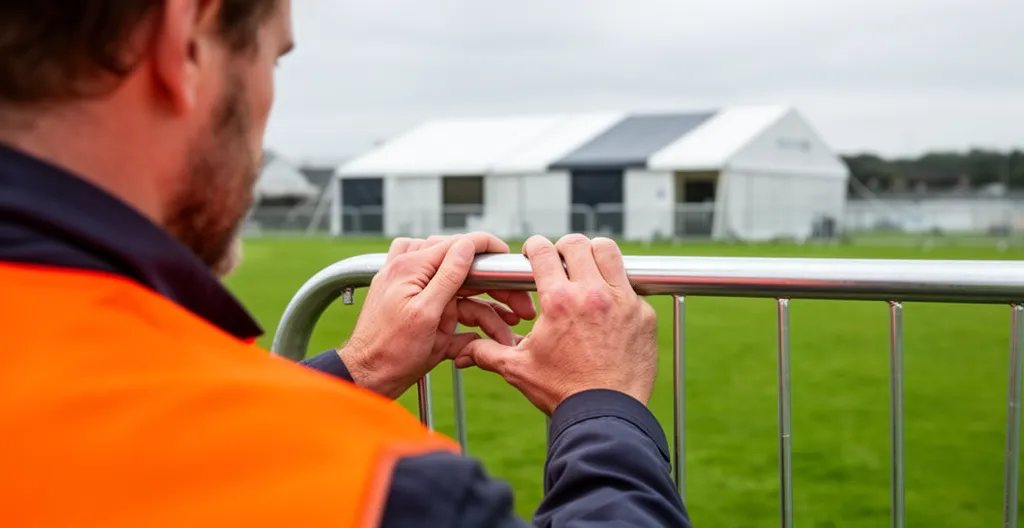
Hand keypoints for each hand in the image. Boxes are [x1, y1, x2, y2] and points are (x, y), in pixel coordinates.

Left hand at [339, 233, 535, 398]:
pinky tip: (483, 335)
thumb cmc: (390, 352)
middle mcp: (414, 275)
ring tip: (507, 328)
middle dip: (496, 289)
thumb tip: (467, 246)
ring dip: (488, 309)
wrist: (369, 380)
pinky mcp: (421, 310)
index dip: (487, 248)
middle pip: (464, 269)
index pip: (456, 243)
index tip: (509, 256)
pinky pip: (453, 309)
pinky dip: (470, 322)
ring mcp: (417, 292)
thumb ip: (447, 276)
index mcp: (411, 268)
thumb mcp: (424, 313)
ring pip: (463, 293)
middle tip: (519, 306)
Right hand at [454, 234, 657, 414]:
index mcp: (558, 301)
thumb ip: (488, 353)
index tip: (533, 253)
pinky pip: (630, 286)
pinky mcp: (643, 314)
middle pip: (578, 244)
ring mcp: (622, 301)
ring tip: (587, 270)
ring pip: (609, 253)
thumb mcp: (519, 370)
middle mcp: (591, 294)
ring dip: (595, 255)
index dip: (534, 247)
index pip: (543, 251)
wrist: (605, 415)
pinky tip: (609, 305)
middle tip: (560, 261)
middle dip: (564, 248)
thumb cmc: (561, 392)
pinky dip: (618, 288)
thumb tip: (463, 351)